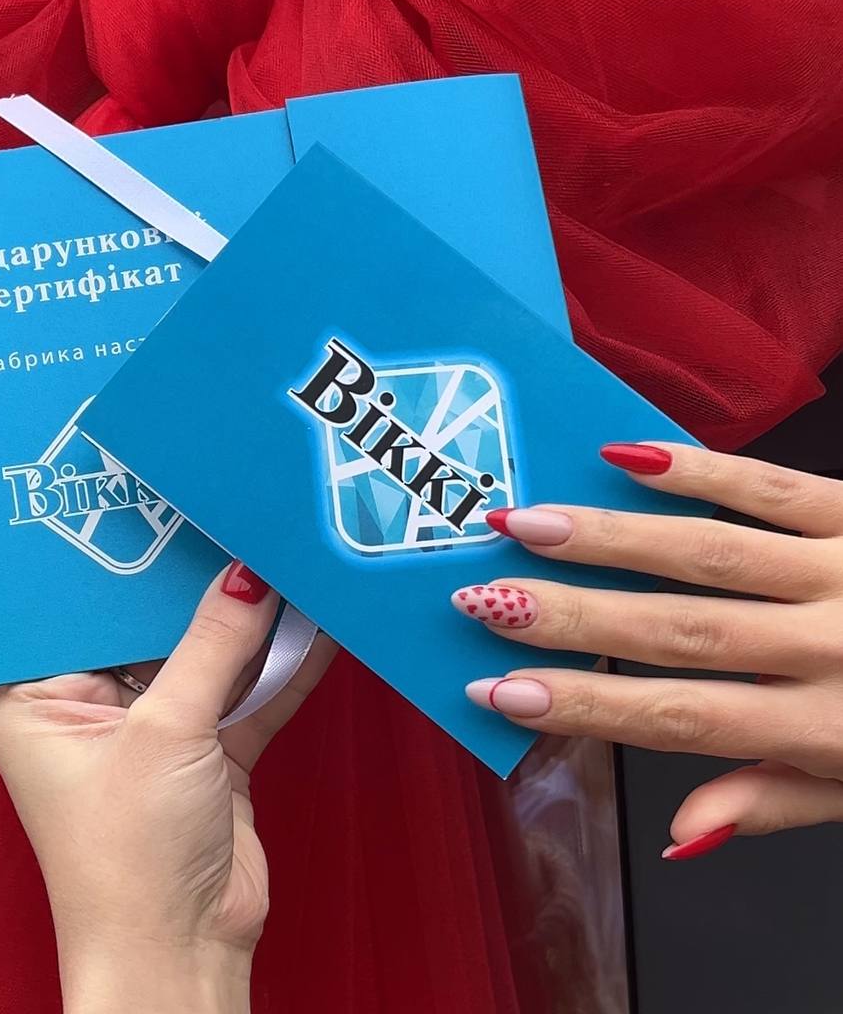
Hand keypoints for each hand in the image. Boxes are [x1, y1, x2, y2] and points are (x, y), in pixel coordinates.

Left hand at [0, 563, 335, 1013]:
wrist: (182, 955)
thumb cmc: (130, 856)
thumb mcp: (167, 730)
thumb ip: (213, 644)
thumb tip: (248, 572)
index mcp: (40, 697)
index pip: (87, 607)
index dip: (132, 562)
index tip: (176, 507)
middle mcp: (91, 708)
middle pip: (154, 626)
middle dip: (204, 588)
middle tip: (244, 522)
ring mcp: (154, 730)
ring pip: (207, 657)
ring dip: (252, 626)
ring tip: (290, 560)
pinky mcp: (207, 753)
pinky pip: (244, 694)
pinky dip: (278, 668)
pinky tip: (315, 625)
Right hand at [456, 443, 842, 858]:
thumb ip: (774, 802)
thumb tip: (677, 834)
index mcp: (825, 727)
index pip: (679, 721)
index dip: (582, 707)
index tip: (497, 691)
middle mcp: (828, 647)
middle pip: (676, 632)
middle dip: (569, 618)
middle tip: (482, 598)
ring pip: (710, 553)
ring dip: (611, 538)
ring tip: (528, 523)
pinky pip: (775, 487)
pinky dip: (702, 470)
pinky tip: (632, 455)